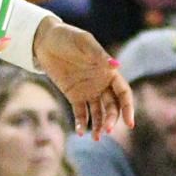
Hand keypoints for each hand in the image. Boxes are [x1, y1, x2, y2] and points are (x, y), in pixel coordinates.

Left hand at [31, 19, 133, 139]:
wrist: (45, 41)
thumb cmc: (68, 37)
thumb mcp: (83, 42)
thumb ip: (98, 55)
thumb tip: (116, 65)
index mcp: (109, 72)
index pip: (123, 93)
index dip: (128, 108)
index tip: (129, 123)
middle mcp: (102, 83)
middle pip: (112, 106)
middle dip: (111, 119)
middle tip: (105, 131)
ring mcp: (88, 90)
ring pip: (98, 112)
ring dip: (98, 125)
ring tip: (95, 137)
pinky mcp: (73, 94)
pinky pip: (80, 112)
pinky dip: (82, 123)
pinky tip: (81, 133)